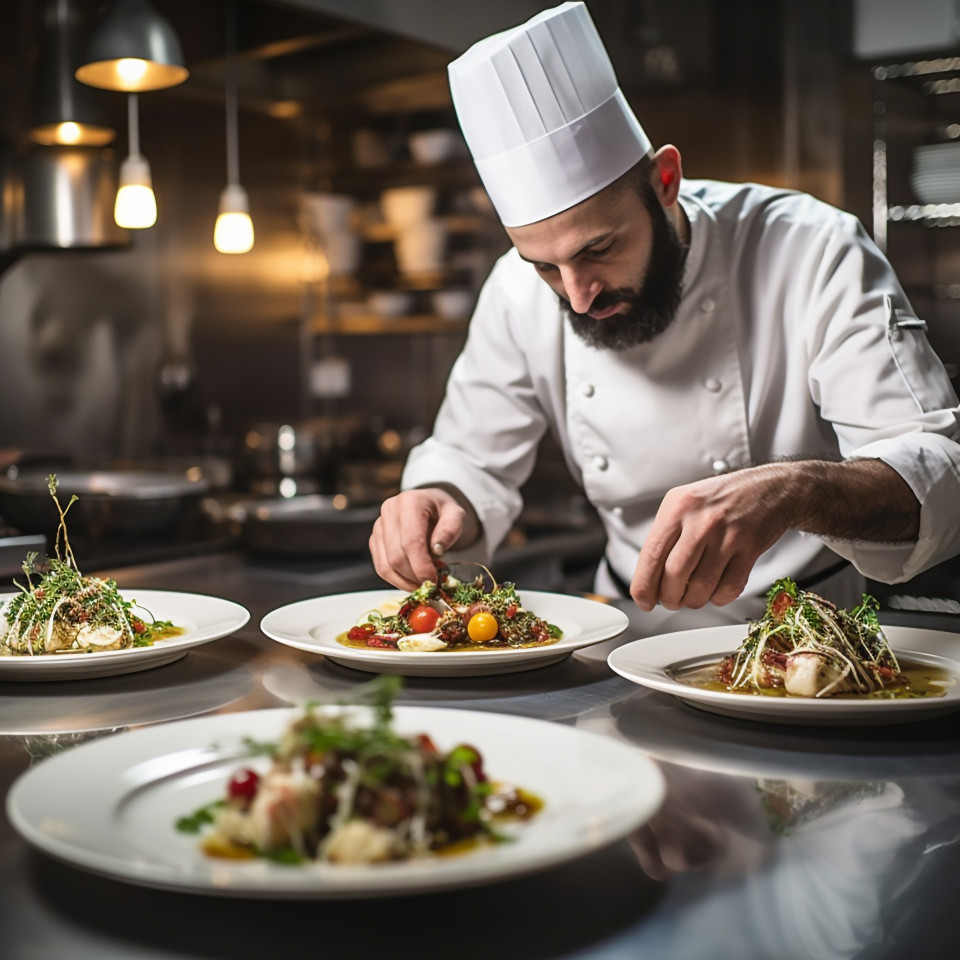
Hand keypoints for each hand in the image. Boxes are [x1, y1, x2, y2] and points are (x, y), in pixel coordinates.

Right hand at [369, 486, 478, 589]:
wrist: (429, 504)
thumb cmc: (442, 511)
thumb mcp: (456, 514)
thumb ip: (450, 529)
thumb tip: (437, 550)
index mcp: (409, 502)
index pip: (411, 541)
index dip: (421, 565)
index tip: (433, 581)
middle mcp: (389, 511)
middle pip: (396, 556)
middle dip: (414, 576)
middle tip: (431, 585)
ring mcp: (378, 525)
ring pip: (385, 565)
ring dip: (404, 581)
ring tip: (422, 585)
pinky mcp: (375, 539)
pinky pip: (380, 566)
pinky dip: (396, 579)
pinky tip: (411, 581)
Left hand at [630, 465, 793, 610]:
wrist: (770, 488)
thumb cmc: (723, 499)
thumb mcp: (685, 503)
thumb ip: (666, 536)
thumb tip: (649, 577)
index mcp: (677, 507)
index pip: (651, 555)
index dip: (643, 586)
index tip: (643, 600)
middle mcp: (701, 520)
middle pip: (674, 575)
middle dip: (669, 598)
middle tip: (670, 601)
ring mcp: (727, 534)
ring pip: (701, 586)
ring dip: (693, 601)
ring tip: (692, 597)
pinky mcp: (751, 548)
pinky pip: (729, 587)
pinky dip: (719, 598)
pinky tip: (715, 592)